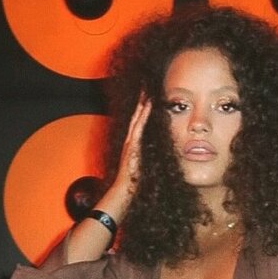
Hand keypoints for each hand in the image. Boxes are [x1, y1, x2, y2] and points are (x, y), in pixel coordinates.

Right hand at [106, 95, 151, 213]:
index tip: (148, 97)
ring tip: (147, 90)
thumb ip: (145, 161)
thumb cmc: (132, 184)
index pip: (138, 123)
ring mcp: (130, 143)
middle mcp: (130, 141)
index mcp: (133, 145)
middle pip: (136, 117)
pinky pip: (138, 128)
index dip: (143, 110)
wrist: (123, 192)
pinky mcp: (132, 147)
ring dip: (141, 104)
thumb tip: (154, 161)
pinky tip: (147, 106)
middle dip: (141, 101)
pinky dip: (143, 116)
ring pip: (136, 119)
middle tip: (146, 86)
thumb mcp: (141, 169)